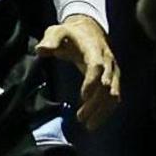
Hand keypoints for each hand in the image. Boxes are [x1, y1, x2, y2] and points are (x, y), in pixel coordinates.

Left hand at [38, 13, 121, 127]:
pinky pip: (114, 96)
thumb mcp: (57, 31)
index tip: (83, 97)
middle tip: (81, 118)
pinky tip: (95, 121)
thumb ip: (50, 40)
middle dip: (96, 103)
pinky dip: (107, 110)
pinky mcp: (114, 79)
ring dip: (102, 110)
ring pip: (113, 94)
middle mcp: (109, 61)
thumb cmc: (70, 33)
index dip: (92, 81)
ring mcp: (113, 71)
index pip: (97, 66)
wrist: (89, 29)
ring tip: (88, 125)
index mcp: (95, 49)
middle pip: (107, 84)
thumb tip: (41, 50)